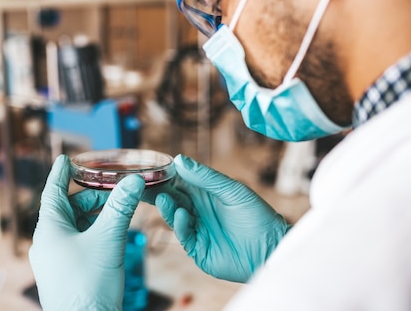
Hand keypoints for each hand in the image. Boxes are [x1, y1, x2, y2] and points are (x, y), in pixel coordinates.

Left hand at [29, 155, 144, 310]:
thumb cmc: (87, 286)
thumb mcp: (107, 239)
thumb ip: (121, 207)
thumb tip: (134, 181)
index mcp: (49, 229)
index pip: (53, 191)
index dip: (61, 173)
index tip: (66, 159)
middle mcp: (48, 242)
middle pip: (69, 209)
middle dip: (92, 198)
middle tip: (114, 189)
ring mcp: (56, 260)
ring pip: (76, 228)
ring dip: (97, 217)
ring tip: (119, 212)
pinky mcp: (67, 274)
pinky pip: (79, 244)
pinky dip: (95, 234)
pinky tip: (112, 236)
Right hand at [154, 155, 288, 282]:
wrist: (271, 249)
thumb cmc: (257, 216)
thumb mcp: (232, 191)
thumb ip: (206, 178)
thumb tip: (179, 160)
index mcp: (205, 194)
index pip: (178, 182)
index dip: (164, 176)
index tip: (148, 169)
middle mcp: (197, 210)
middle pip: (171, 198)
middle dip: (156, 191)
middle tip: (139, 184)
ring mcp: (196, 230)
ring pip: (173, 216)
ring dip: (166, 207)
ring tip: (163, 198)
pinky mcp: (198, 249)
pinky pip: (183, 235)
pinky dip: (179, 224)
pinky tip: (180, 215)